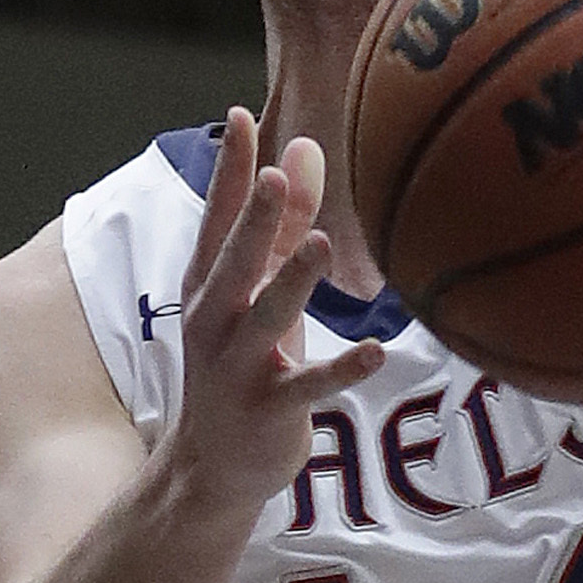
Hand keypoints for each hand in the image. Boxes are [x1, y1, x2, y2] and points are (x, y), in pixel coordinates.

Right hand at [166, 109, 386, 517]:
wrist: (211, 465)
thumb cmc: (243, 364)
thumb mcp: (258, 293)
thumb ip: (283, 226)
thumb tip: (306, 147)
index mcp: (209, 286)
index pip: (217, 220)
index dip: (230, 172)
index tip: (241, 117)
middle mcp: (214, 321)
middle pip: (233, 262)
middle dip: (254, 220)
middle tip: (278, 176)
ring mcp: (238, 367)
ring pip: (265, 319)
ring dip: (291, 283)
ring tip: (319, 246)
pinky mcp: (269, 410)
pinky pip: (308, 386)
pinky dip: (341, 370)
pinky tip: (373, 352)